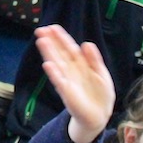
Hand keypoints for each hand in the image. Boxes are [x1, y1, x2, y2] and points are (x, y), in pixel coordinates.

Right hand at [34, 24, 113, 142]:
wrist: (99, 115)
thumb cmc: (100, 94)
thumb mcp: (101, 74)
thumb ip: (94, 59)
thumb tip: (87, 43)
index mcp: (80, 64)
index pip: (69, 48)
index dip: (62, 38)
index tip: (53, 27)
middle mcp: (71, 70)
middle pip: (59, 53)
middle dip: (51, 42)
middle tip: (41, 30)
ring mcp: (68, 80)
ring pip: (57, 64)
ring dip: (49, 53)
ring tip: (41, 41)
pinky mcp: (67, 92)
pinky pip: (59, 81)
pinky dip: (54, 73)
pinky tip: (48, 64)